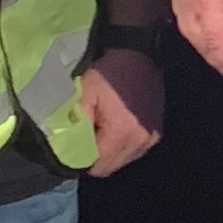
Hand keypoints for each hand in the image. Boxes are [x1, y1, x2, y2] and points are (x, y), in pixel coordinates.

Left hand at [80, 47, 164, 174]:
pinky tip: (115, 128)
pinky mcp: (157, 133)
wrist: (138, 54)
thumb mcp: (84, 94)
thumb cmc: (108, 72)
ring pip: (123, 160)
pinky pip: (134, 150)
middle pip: (111, 167)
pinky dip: (122, 145)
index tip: (72, 146)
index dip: (81, 160)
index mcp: (122, 135)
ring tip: (100, 131)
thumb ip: (73, 123)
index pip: (97, 166)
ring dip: (109, 152)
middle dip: (95, 158)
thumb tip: (65, 147)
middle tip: (84, 137)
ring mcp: (152, 139)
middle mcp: (141, 143)